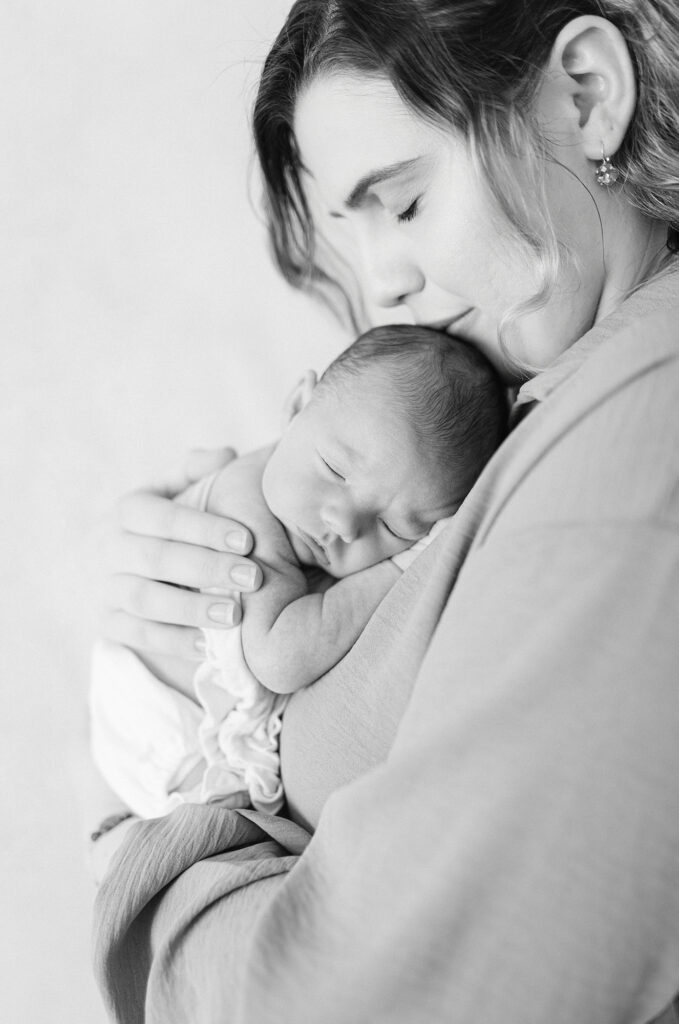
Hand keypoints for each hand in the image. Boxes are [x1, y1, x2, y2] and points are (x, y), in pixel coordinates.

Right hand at [95, 447, 262, 659]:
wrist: (100, 562)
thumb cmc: (155, 522)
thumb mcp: (167, 489)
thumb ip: (194, 470)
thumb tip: (226, 455)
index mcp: (128, 510)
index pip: (164, 517)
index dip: (204, 529)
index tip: (247, 540)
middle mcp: (110, 548)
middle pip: (156, 560)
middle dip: (207, 569)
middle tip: (252, 578)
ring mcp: (105, 588)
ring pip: (144, 600)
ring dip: (191, 609)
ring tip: (234, 615)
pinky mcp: (107, 623)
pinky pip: (138, 636)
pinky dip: (173, 641)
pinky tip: (208, 645)